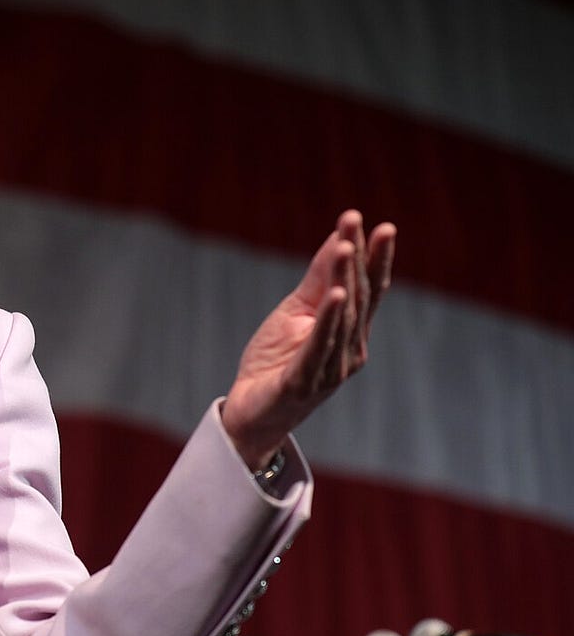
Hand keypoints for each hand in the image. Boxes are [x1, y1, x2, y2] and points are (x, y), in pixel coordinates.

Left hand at [221, 210, 396, 467]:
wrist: (251, 413)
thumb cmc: (278, 361)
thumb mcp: (296, 312)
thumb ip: (318, 280)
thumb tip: (338, 239)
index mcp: (350, 333)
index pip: (368, 290)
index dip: (376, 258)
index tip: (383, 226)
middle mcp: (349, 351)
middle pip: (356, 298)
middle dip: (358, 258)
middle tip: (357, 222)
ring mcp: (330, 368)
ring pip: (341, 318)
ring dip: (344, 280)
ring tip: (346, 248)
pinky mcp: (303, 382)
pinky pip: (318, 347)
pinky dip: (328, 321)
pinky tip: (336, 296)